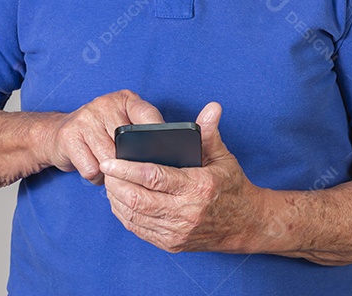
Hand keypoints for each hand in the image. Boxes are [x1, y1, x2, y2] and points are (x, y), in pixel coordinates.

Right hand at [47, 89, 163, 184]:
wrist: (57, 134)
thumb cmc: (99, 133)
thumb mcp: (122, 123)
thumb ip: (141, 132)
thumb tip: (164, 156)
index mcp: (124, 99)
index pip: (148, 116)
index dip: (156, 136)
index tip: (162, 154)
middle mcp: (105, 103)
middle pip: (128, 144)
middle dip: (129, 162)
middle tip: (127, 167)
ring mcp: (86, 118)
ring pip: (110, 159)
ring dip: (112, 173)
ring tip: (109, 168)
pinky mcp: (69, 136)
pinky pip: (92, 169)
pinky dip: (96, 177)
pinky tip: (95, 169)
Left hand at [100, 102, 266, 253]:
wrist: (245, 224)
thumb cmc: (231, 186)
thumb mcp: (222, 157)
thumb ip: (210, 133)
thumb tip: (212, 107)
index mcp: (198, 187)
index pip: (154, 177)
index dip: (128, 169)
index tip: (110, 160)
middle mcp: (186, 212)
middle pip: (138, 199)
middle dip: (116, 183)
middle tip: (106, 169)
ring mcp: (177, 231)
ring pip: (135, 216)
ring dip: (116, 199)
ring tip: (110, 182)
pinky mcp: (171, 243)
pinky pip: (139, 230)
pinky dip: (124, 215)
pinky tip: (119, 201)